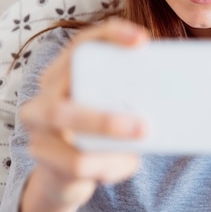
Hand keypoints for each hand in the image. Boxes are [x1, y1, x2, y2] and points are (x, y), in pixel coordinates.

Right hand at [19, 17, 148, 209]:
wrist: (65, 176)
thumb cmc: (96, 134)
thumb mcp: (111, 111)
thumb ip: (127, 101)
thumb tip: (170, 99)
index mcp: (64, 74)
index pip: (82, 44)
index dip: (110, 35)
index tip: (143, 40)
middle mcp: (45, 94)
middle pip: (70, 85)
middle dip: (109, 102)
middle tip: (145, 126)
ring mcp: (40, 127)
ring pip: (70, 125)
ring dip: (109, 135)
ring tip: (142, 140)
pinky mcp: (44, 158)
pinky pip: (77, 163)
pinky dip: (110, 164)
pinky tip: (129, 163)